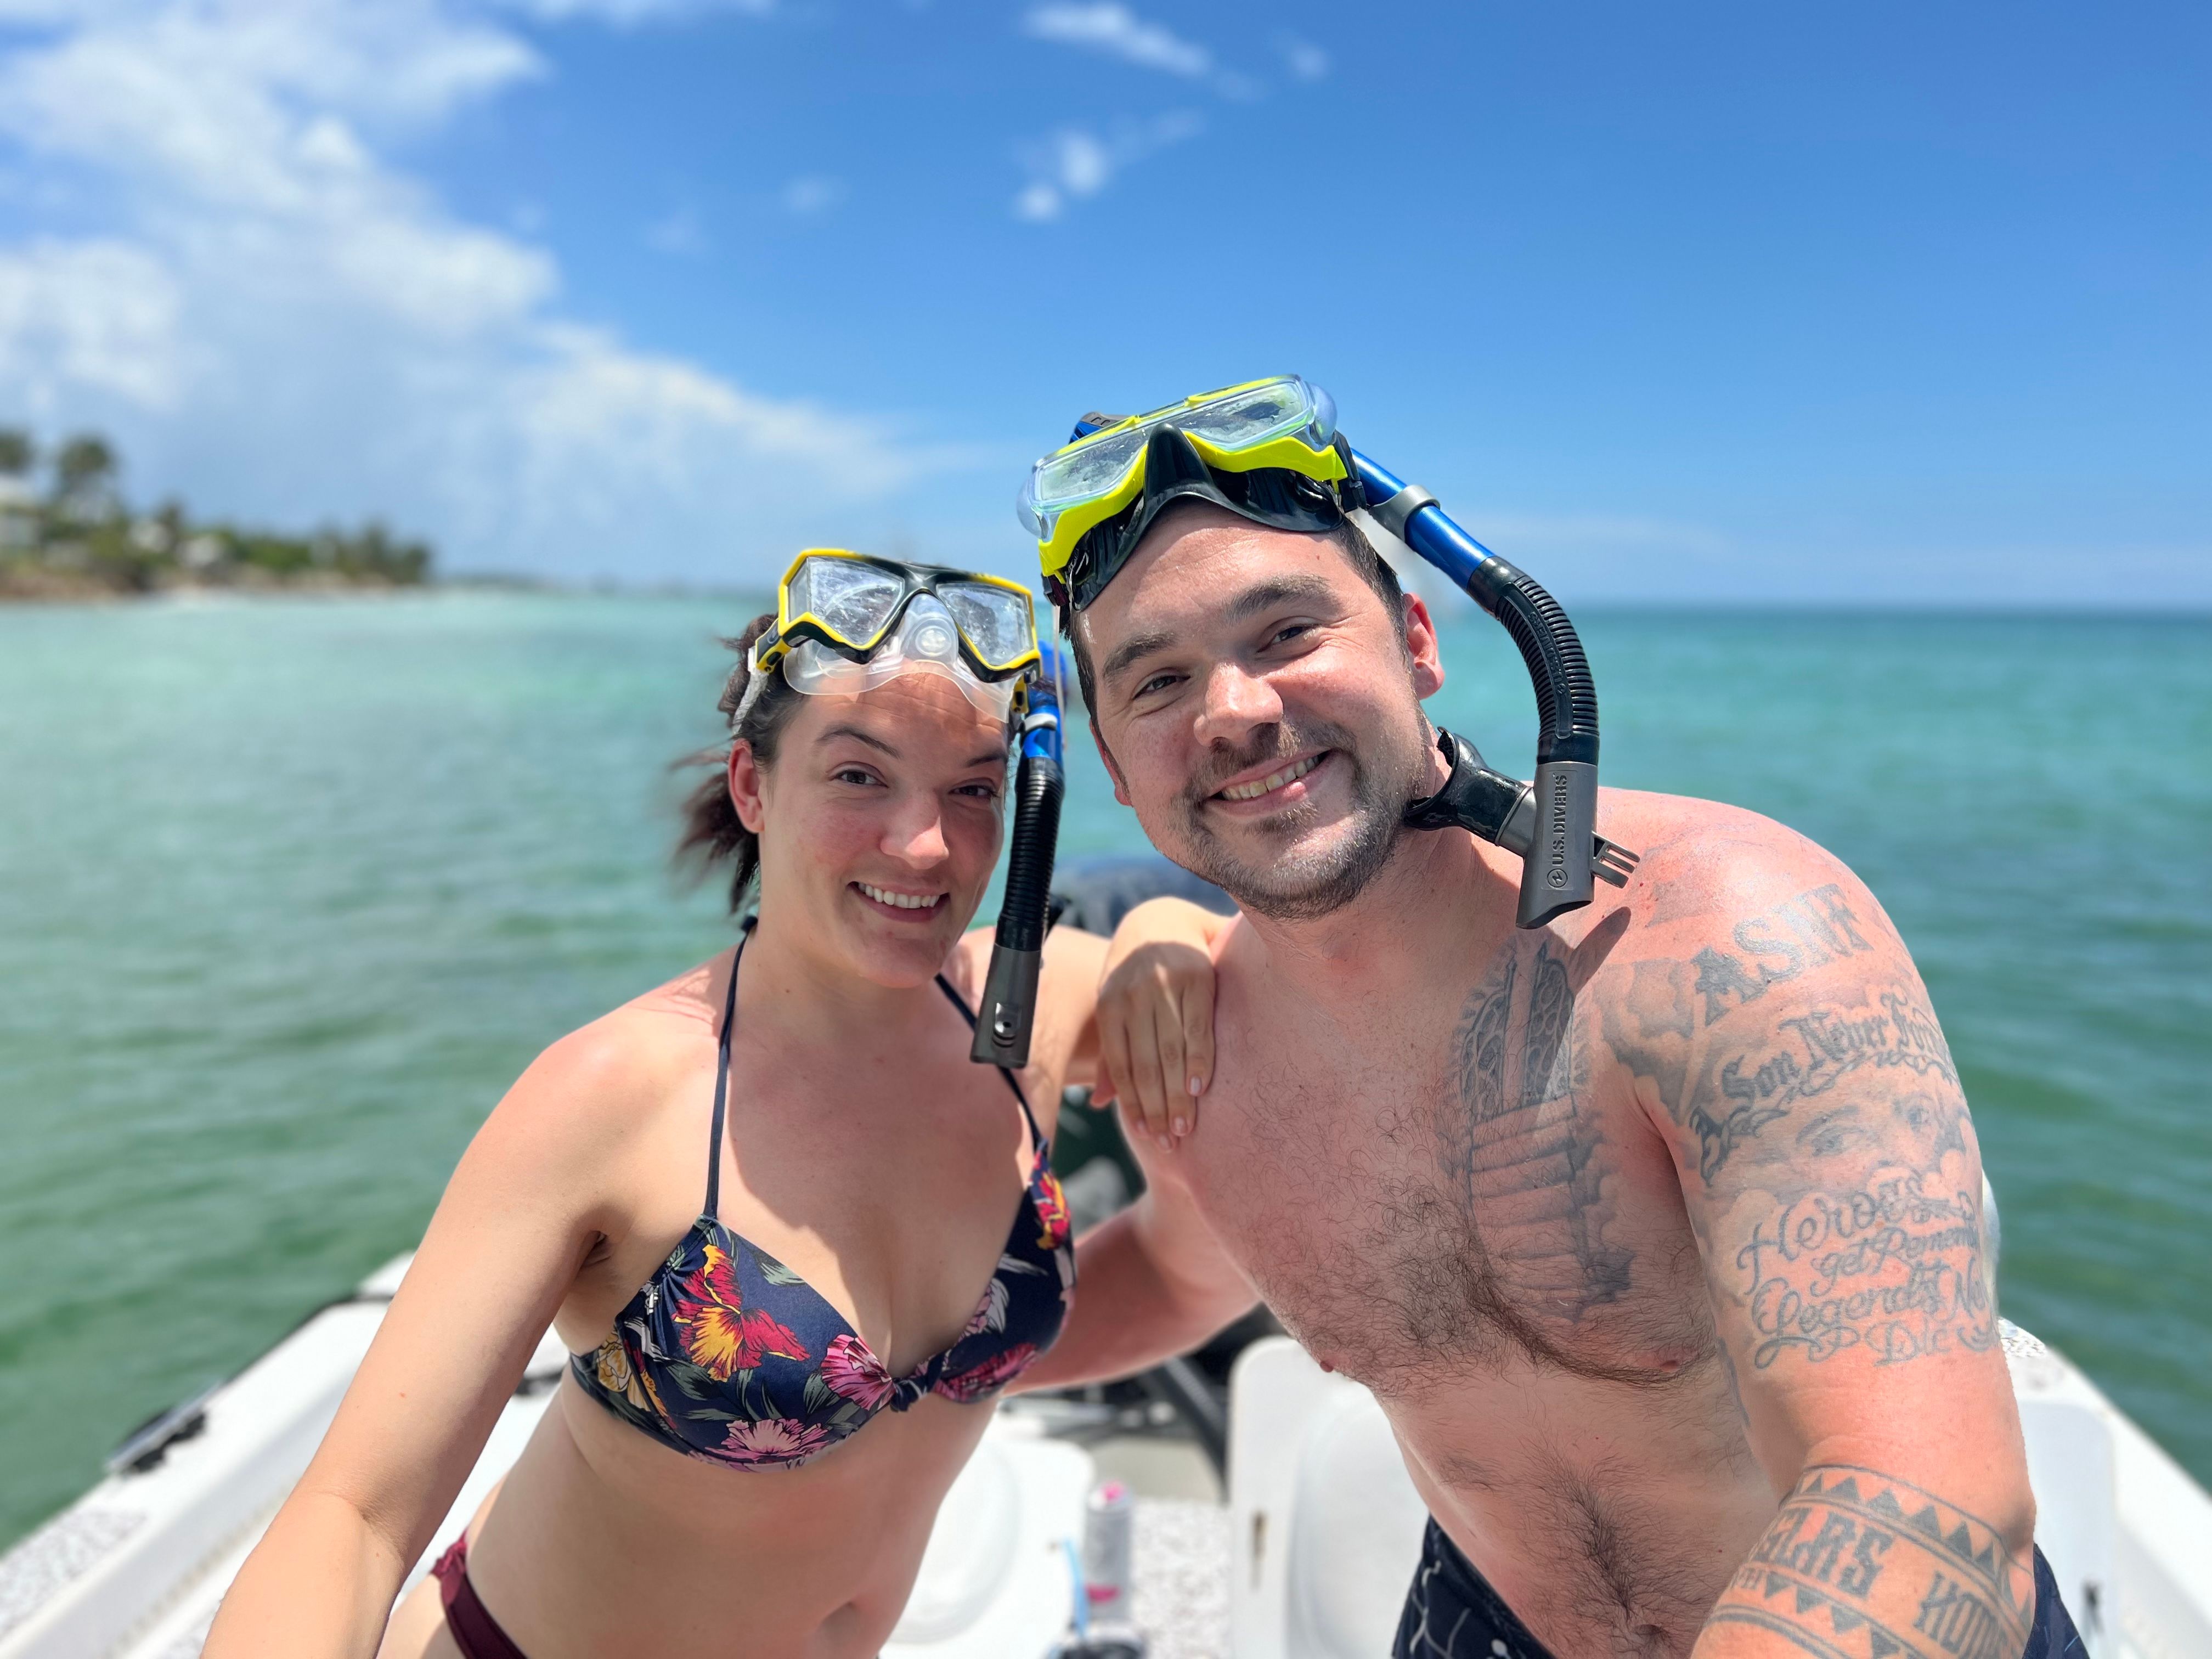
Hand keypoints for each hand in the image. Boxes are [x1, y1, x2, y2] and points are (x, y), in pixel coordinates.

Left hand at [1094, 900, 1219, 1153]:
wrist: (1161, 919)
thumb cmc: (1134, 976)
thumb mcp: (1114, 1007)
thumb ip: (1109, 1054)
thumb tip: (1096, 1104)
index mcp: (1109, 1008)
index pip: (1120, 1066)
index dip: (1132, 1103)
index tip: (1145, 1135)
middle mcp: (1134, 998)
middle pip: (1145, 1064)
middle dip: (1157, 1108)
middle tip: (1168, 1142)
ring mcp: (1164, 987)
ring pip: (1171, 1051)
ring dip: (1178, 1094)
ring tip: (1185, 1127)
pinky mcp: (1196, 978)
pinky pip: (1198, 1027)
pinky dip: (1199, 1060)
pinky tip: (1200, 1088)